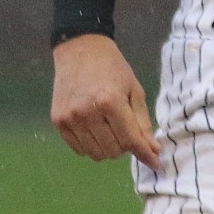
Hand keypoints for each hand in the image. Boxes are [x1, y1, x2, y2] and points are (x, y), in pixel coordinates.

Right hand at [50, 34, 159, 166]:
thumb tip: (153, 151)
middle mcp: (87, 112)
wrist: (80, 49)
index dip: (145, 154)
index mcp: (110, 101)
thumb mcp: (134, 91)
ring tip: (110, 129)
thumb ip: (142, 123)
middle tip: (125, 131)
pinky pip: (79, 149)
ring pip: (96, 154)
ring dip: (108, 148)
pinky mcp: (58, 121)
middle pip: (114, 151)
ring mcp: (70, 118)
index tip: (155, 163)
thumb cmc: (113, 68)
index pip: (130, 140)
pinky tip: (95, 130)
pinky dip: (91, 146)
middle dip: (125, 147)